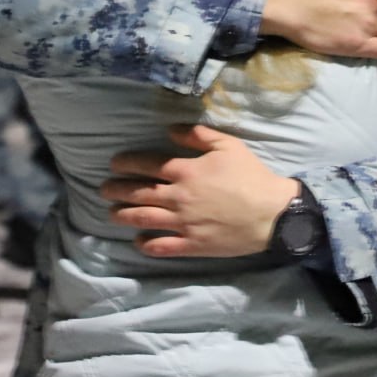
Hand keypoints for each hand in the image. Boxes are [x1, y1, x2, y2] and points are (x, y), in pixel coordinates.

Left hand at [101, 125, 299, 257]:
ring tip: (111, 214)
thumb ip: (197, 135)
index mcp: (187, 171)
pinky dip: (147, 245)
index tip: (115, 164)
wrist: (272, 214)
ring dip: (124, 216)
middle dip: (117, 190)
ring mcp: (184, 223)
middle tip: (104, 189)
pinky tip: (138, 242)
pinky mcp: (193, 244)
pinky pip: (164, 246)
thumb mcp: (228, 145)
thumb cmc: (251, 176)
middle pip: (139, 193)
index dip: (127, 164)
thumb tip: (170, 130)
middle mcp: (179, 197)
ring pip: (145, 219)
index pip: (148, 166)